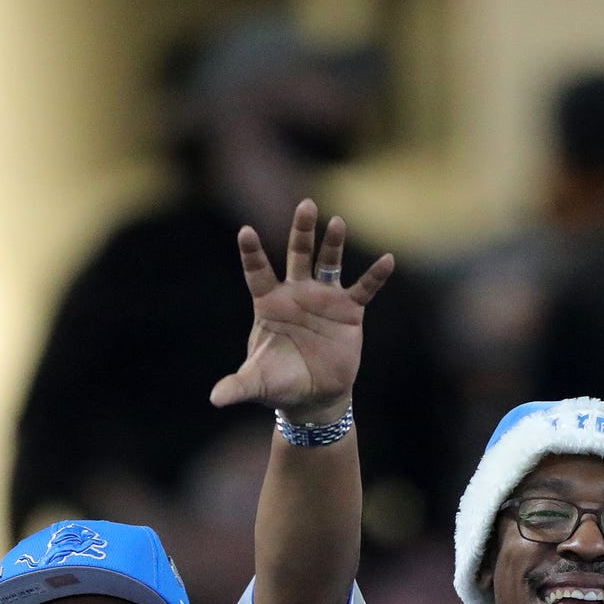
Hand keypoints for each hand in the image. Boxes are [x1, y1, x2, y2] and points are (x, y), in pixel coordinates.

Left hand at [208, 198, 393, 419]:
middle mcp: (296, 293)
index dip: (252, 253)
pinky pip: (364, 289)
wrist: (312, 395)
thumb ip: (238, 385)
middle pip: (298, 254)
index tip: (245, 231)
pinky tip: (388, 260)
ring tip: (337, 222)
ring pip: (329, 263)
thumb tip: (215, 399)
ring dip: (333, 243)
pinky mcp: (348, 311)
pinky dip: (375, 276)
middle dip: (302, 231)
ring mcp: (323, 298)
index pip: (258, 272)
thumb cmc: (279, 383)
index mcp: (269, 304)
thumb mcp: (257, 383)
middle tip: (306, 204)